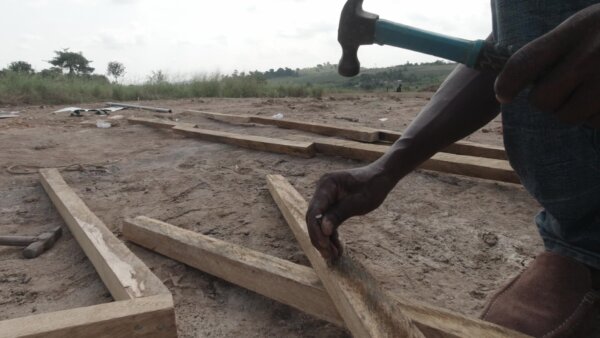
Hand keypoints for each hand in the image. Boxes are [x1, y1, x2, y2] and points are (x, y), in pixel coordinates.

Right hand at [305, 165, 393, 260]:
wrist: (382, 177)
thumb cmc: (373, 186)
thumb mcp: (358, 202)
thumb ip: (339, 214)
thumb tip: (323, 230)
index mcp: (327, 185)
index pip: (314, 211)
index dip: (316, 230)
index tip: (324, 246)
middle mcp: (322, 190)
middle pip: (314, 218)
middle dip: (320, 238)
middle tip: (329, 255)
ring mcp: (326, 198)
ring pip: (319, 222)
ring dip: (325, 239)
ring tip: (334, 255)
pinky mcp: (331, 204)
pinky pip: (328, 221)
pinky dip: (331, 234)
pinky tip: (337, 247)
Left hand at [494, 4, 599, 127]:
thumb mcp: (588, 25)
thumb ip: (556, 48)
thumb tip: (512, 84)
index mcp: (577, 30)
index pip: (523, 64)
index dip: (507, 84)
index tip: (504, 94)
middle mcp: (592, 56)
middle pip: (543, 100)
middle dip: (550, 99)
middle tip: (568, 88)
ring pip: (569, 117)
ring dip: (577, 110)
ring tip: (596, 90)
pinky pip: (596, 124)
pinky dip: (599, 117)